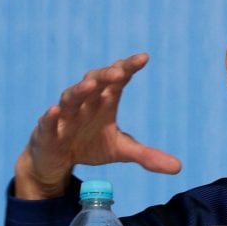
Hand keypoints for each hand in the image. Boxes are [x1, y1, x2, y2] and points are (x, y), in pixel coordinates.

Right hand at [13, 53, 181, 199]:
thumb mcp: (121, 149)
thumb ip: (147, 155)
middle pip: (95, 80)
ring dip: (80, 89)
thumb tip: (179, 168)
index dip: (129, 66)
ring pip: (71, 96)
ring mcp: (65, 114)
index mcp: (105, 100)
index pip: (119, 78)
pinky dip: (51, 115)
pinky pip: (47, 120)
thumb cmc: (90, 145)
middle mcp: (86, 101)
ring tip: (91, 84)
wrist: (56, 161)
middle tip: (119, 71)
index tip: (144, 57)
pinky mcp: (47, 130)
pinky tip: (55, 110)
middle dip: (107, 74)